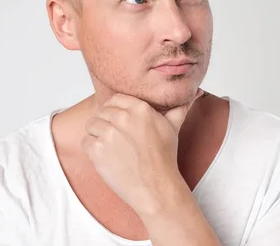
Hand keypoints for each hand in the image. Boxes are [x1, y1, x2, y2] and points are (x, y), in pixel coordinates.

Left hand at [81, 89, 203, 216]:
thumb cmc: (164, 158)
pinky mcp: (97, 150)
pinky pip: (86, 141)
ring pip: (91, 125)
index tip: (118, 121)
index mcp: (140, 108)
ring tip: (111, 147)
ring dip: (97, 135)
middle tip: (115, 137)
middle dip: (105, 122)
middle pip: (101, 111)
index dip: (115, 109)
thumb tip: (194, 93)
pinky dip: (92, 149)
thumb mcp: (173, 127)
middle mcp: (122, 117)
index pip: (115, 99)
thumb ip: (179, 107)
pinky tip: (107, 157)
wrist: (156, 187)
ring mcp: (108, 133)